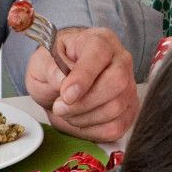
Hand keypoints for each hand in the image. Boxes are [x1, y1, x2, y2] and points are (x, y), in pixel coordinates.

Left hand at [24, 27, 137, 142]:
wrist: (62, 83)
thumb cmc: (54, 68)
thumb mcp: (42, 63)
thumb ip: (50, 69)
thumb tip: (63, 81)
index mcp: (100, 41)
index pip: (100, 53)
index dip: (84, 76)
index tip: (65, 95)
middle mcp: (121, 60)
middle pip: (116, 82)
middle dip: (83, 103)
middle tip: (59, 107)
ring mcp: (129, 85)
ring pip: (115, 108)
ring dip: (84, 118)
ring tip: (67, 113)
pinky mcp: (129, 109)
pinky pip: (116, 127)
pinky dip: (93, 130)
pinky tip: (80, 121)